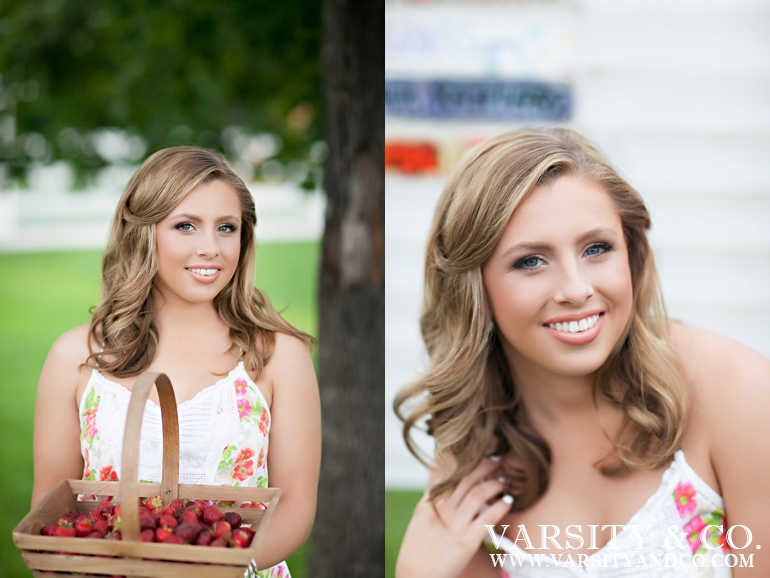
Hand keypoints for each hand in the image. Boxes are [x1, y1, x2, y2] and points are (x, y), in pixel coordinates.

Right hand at [395, 458, 512, 577]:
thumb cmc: (418, 550)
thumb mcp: (420, 518)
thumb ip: (433, 499)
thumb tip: (443, 481)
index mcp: (429, 502)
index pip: (449, 472)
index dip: (467, 461)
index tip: (479, 454)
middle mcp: (442, 509)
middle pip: (467, 478)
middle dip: (485, 466)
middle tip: (498, 462)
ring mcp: (454, 524)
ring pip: (479, 493)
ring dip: (495, 484)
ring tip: (504, 481)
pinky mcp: (466, 541)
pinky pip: (487, 518)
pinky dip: (500, 506)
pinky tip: (507, 502)